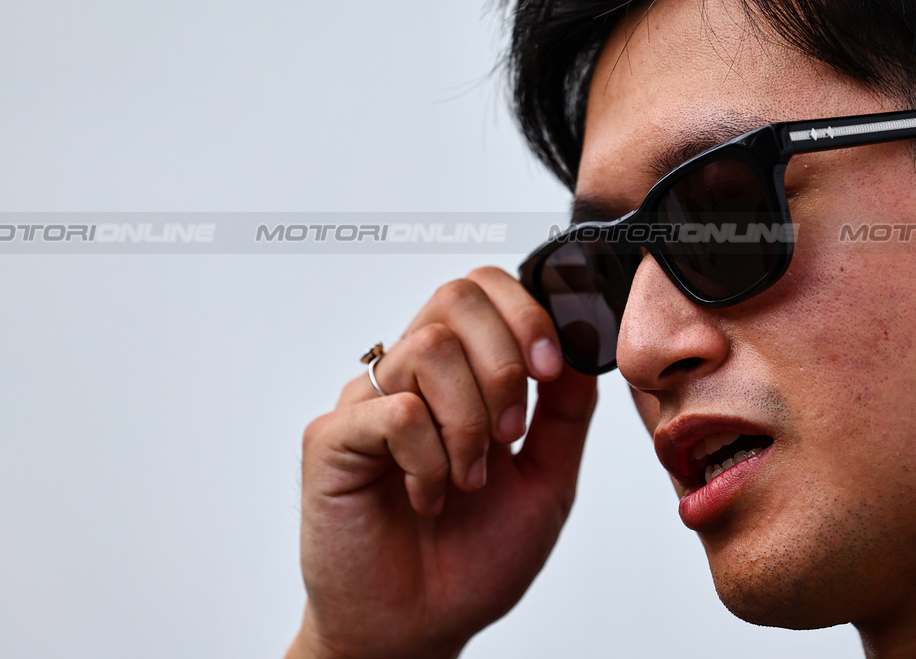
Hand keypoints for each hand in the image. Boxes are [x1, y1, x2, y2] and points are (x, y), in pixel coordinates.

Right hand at [287, 266, 597, 658]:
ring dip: (470, 422)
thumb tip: (584, 346)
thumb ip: (566, 412)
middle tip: (510, 435)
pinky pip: (395, 410)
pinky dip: (429, 459)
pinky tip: (428, 497)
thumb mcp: (546, 479)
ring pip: (430, 349)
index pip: (483, 290)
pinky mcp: (332, 439)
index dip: (525, 313)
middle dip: (504, 362)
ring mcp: (367, 403)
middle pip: (455, 296)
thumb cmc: (474, 559)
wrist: (421, 628)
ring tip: (469, 480)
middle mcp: (409, 376)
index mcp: (458, 375)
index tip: (552, 370)